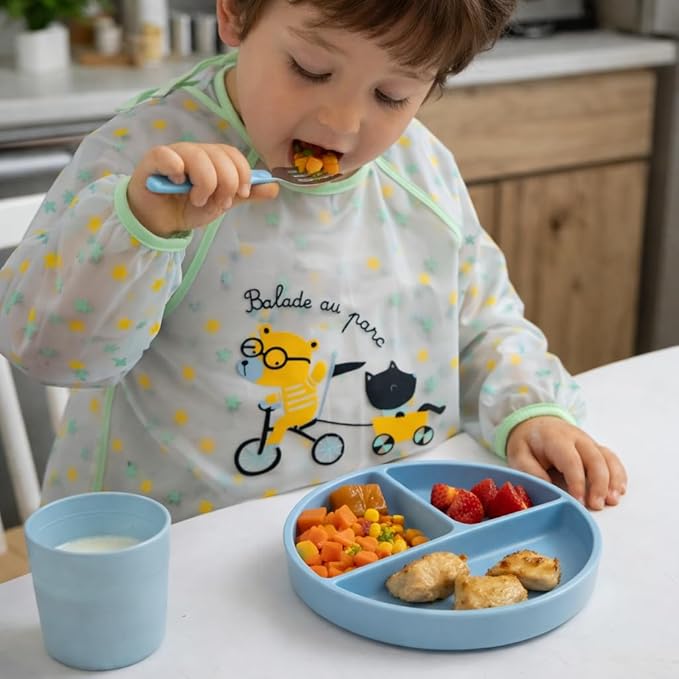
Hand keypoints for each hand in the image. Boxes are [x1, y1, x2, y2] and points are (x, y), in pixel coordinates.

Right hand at [128, 143, 279, 235]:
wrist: (161, 221)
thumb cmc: (188, 206)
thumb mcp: (222, 202)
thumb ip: (245, 194)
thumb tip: (274, 187)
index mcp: (212, 158)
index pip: (233, 155)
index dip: (242, 174)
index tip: (241, 194)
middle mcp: (195, 151)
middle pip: (219, 156)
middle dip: (225, 184)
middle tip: (217, 202)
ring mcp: (174, 153)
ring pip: (198, 157)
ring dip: (204, 185)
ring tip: (196, 200)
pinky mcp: (153, 160)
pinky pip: (168, 156)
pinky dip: (176, 169)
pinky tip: (177, 183)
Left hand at [506, 416, 626, 509]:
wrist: (535, 423)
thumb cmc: (528, 442)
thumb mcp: (519, 454)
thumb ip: (531, 471)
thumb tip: (549, 489)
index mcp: (556, 438)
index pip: (571, 460)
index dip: (577, 481)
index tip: (578, 501)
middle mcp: (577, 438)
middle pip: (595, 459)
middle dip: (599, 484)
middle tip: (596, 505)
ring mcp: (589, 442)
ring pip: (607, 458)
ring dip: (613, 480)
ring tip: (612, 501)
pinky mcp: (595, 448)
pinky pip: (612, 459)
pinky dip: (618, 474)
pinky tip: (619, 490)